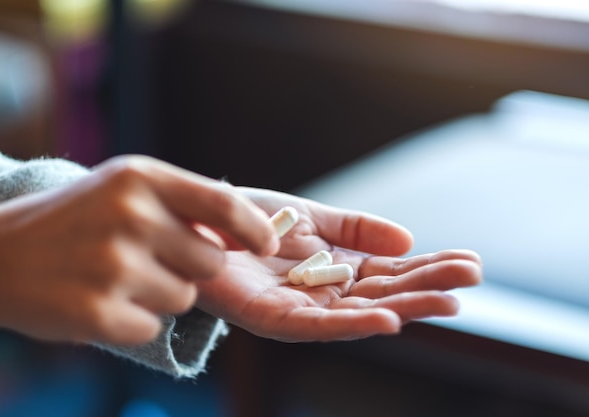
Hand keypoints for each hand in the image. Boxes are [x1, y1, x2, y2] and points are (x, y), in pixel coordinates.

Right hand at [0, 156, 278, 344]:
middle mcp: (130, 216)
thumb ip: (180, 203)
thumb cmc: (71, 219)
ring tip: (116, 277)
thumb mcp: (123, 188)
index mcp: (140, 178)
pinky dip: (133, 320)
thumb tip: (243, 232)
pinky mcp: (97, 312)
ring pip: (185, 297)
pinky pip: (152, 326)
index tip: (267, 244)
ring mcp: (113, 265)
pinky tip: (98, 300)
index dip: (254, 229)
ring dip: (160, 294)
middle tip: (149, 259)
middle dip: (191, 267)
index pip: (223, 205)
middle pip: (211, 262)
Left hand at [197, 188, 481, 341]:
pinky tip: (388, 320)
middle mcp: (324, 294)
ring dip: (405, 307)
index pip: (391, 271)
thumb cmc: (252, 221)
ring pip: (359, 312)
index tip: (470, 261)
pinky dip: (352, 324)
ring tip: (447, 301)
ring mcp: (300, 309)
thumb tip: (407, 239)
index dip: (429, 267)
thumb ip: (357, 228)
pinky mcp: (272, 319)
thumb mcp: (314, 218)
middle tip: (472, 278)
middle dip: (427, 287)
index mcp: (336, 269)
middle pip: (384, 293)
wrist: (197, 221)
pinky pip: (317, 326)